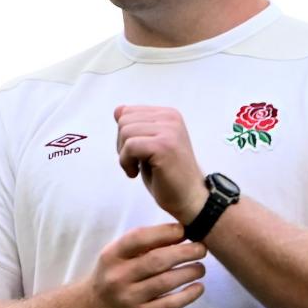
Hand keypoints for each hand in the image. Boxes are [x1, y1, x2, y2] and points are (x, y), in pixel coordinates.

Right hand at [86, 223, 206, 307]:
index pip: (139, 238)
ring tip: (201, 268)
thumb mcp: (118, 256)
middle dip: (184, 252)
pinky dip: (188, 295)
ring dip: (189, 272)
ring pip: (165, 282)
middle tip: (201, 249)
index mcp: (112, 255)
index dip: (165, 232)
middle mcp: (118, 276)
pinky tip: (198, 287)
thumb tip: (180, 233)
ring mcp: (129, 298)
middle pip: (157, 260)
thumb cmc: (113, 275)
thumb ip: (143, 245)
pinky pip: (169, 304)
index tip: (184, 230)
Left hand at [115, 105, 206, 222]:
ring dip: (124, 156)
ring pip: (125, 132)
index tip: (138, 153)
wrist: (189, 198)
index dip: (124, 136)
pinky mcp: (164, 146)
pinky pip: (130, 146)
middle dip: (122, 145)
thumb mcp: (147, 145)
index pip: (127, 112)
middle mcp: (170, 118)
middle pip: (123, 121)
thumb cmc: (166, 174)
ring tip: (138, 167)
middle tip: (137, 162)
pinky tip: (135, 173)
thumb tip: (118, 109)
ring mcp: (169, 130)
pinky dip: (126, 163)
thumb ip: (135, 126)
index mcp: (168, 114)